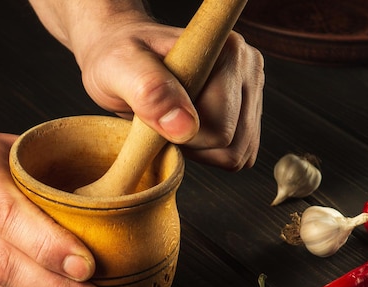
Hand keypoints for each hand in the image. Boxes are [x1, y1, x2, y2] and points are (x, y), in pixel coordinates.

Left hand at [74, 15, 263, 169]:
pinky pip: (240, 153)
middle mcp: (247, 66)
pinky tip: (187, 130)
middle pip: (233, 143)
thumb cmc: (116, 59)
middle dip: (192, 144)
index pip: (221, 128)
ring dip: (202, 150)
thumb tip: (186, 127)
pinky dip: (210, 152)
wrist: (118, 55)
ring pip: (239, 152)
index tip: (157, 112)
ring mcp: (250, 86)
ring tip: (171, 121)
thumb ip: (150, 92)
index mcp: (226, 52)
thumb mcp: (119, 70)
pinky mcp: (247, 107)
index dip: (184, 135)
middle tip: (160, 118)